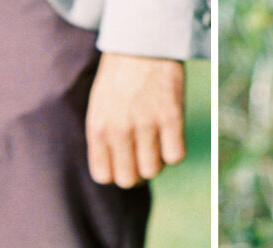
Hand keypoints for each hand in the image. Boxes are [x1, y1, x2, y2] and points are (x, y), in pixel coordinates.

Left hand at [86, 53, 184, 187]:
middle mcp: (119, 129)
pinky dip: (175, 151)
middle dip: (137, 173)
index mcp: (98, 128)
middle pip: (129, 180)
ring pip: (152, 170)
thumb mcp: (99, 107)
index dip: (116, 172)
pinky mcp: (170, 116)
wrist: (141, 43)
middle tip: (142, 155)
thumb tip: (115, 172)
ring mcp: (145, 123)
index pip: (103, 176)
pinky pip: (175, 156)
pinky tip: (170, 136)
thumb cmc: (119, 78)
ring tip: (156, 143)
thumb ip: (103, 139)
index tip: (124, 161)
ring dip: (157, 162)